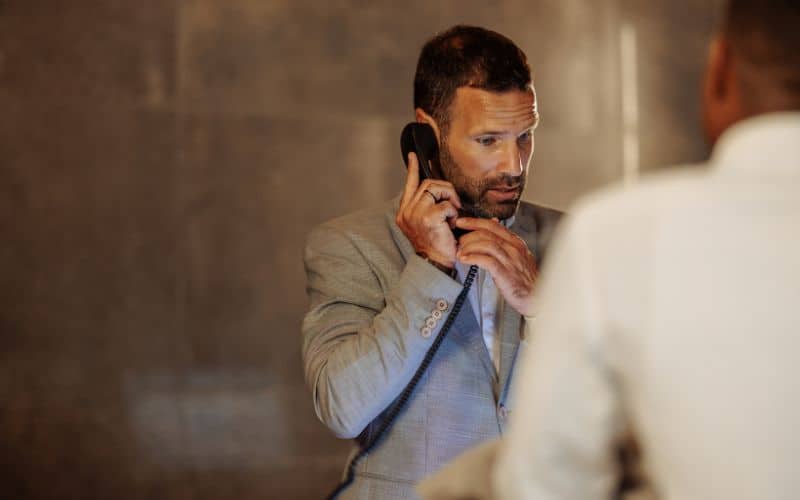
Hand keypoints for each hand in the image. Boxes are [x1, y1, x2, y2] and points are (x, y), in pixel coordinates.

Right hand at [396, 152, 462, 269]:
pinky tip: (453, 225)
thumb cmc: (437, 245)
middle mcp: (406, 212)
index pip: (409, 185)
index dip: (413, 169)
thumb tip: (441, 190)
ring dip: (451, 199)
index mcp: (405, 212)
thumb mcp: (429, 223)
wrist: (436, 264)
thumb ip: (429, 206)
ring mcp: (415, 214)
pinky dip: (454, 213)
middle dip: (446, 189)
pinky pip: (446, 204)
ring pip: (436, 189)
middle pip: (428, 184)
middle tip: (455, 203)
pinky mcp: (427, 219)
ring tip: (454, 215)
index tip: (413, 156)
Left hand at [455, 217, 538, 315]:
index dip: (474, 221)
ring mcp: (510, 260)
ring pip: (486, 244)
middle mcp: (514, 248)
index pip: (492, 225)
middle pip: (487, 233)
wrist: (536, 297)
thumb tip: (494, 223)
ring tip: (459, 252)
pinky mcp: (505, 273)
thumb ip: (506, 240)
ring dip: (469, 246)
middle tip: (458, 241)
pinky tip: (465, 259)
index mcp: (516, 242)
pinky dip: (473, 257)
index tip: (461, 222)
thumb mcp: (518, 255)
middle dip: (468, 234)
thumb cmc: (525, 279)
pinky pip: (487, 260)